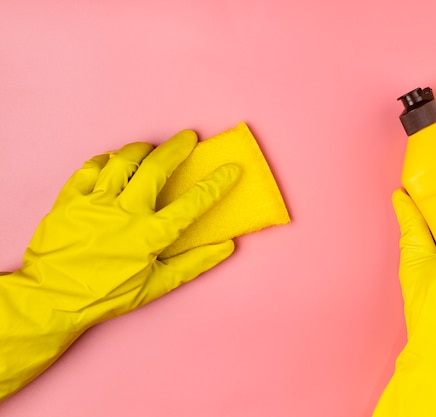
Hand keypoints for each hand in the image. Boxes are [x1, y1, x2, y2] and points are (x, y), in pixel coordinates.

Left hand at [0, 130, 239, 400]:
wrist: (51, 299)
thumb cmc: (106, 296)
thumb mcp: (156, 287)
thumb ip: (193, 264)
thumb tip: (226, 247)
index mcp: (149, 236)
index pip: (192, 203)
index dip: (216, 184)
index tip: (231, 169)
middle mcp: (124, 213)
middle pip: (156, 167)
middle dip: (177, 148)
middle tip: (188, 138)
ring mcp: (94, 203)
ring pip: (122, 160)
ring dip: (141, 149)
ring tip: (151, 148)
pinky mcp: (70, 199)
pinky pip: (90, 168)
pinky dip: (106, 160)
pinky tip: (114, 162)